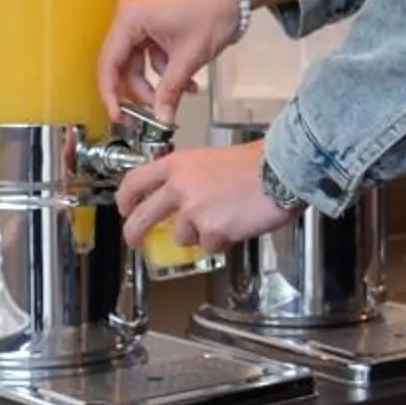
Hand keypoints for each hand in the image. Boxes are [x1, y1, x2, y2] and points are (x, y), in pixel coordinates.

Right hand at [96, 0, 246, 121]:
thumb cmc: (212, 11)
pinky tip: (187, 83)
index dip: (111, 93)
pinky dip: (166, 74)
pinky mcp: (155, 28)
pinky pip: (151, 59)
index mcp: (130, 18)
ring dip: (158, 85)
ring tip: (178, 97)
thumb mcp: (188, 57)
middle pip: (123, 66)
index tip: (118, 114)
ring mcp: (143, 23)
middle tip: (152, 114)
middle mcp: (131, 18)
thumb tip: (161, 118)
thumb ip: (170, 91)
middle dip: (140, 92)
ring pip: (138, 66)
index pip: (109, 63)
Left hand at [118, 142, 299, 252]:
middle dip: (134, 233)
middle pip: (142, 217)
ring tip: (224, 217)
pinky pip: (211, 245)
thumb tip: (184, 199)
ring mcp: (194, 212)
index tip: (124, 208)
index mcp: (178, 165)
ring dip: (199, 233)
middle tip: (135, 240)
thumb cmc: (256, 162)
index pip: (135, 181)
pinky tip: (238, 224)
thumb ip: (191, 178)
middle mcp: (179, 187)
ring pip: (183, 236)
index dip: (125, 198)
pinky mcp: (212, 231)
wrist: (280, 171)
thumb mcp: (212, 159)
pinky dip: (223, 240)